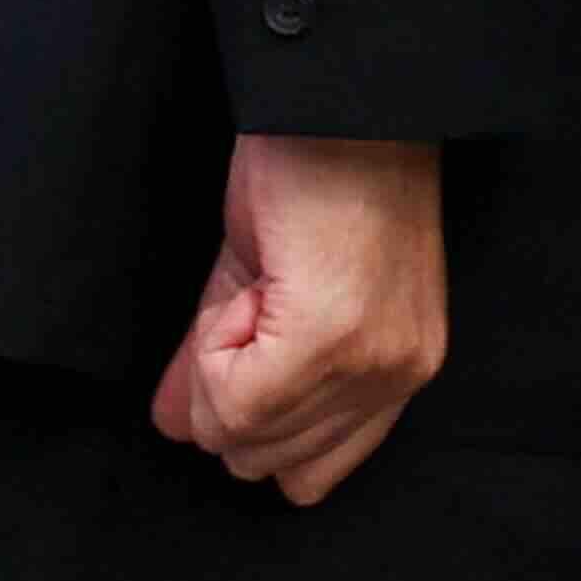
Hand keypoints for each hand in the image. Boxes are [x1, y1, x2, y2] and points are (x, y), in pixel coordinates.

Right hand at [149, 134, 449, 504]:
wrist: (341, 105)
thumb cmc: (320, 177)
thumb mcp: (277, 292)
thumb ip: (236, 371)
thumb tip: (180, 427)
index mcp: (400, 370)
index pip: (308, 475)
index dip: (251, 419)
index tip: (252, 341)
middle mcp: (398, 376)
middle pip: (260, 463)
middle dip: (226, 390)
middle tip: (256, 302)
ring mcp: (369, 362)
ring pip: (237, 434)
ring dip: (217, 361)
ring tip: (260, 286)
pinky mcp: (331, 338)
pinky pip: (228, 397)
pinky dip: (209, 342)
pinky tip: (253, 281)